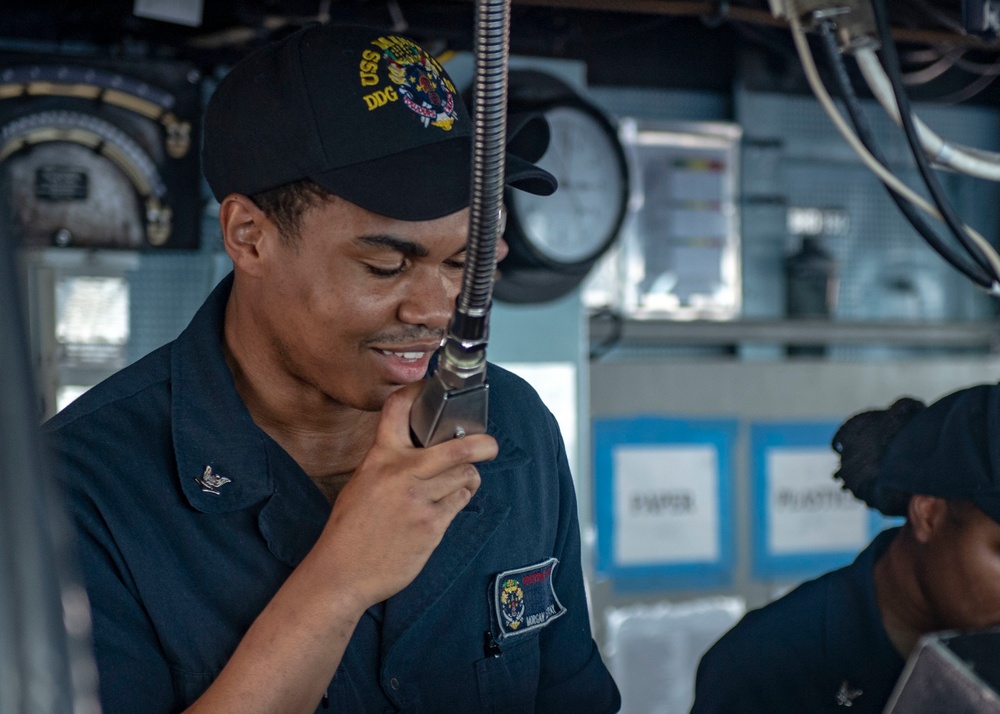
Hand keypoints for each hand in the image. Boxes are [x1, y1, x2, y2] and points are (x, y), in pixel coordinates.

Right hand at [316, 381, 497, 611]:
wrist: (342, 572)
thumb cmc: (349, 529)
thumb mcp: (362, 482)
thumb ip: (390, 463)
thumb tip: (422, 448)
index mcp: (379, 457)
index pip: (399, 409)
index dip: (420, 390)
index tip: (437, 389)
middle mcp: (401, 473)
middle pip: (457, 446)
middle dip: (482, 444)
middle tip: (489, 446)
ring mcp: (418, 500)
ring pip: (464, 474)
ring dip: (469, 477)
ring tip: (463, 481)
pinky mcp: (431, 526)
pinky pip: (460, 502)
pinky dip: (461, 499)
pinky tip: (451, 502)